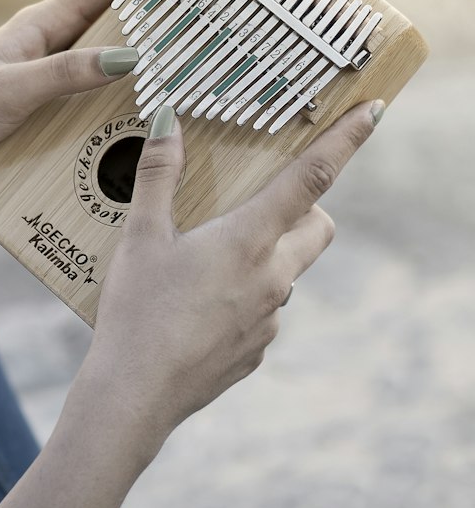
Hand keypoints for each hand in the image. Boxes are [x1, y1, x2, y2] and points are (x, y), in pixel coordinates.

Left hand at [0, 0, 192, 204]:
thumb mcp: (12, 92)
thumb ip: (67, 73)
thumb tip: (131, 56)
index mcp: (39, 26)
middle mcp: (47, 46)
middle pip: (114, 14)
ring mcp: (45, 78)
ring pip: (107, 58)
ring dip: (146, 51)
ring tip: (194, 46)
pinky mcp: (40, 111)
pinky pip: (92, 98)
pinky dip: (120, 96)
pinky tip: (145, 112)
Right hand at [84, 100, 382, 443]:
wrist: (134, 396)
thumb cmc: (136, 313)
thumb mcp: (139, 238)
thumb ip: (157, 174)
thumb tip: (167, 121)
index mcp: (249, 240)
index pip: (312, 177)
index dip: (345, 140)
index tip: (372, 112)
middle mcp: (273, 278)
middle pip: (317, 228)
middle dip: (305, 210)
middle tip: (262, 205)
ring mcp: (268, 319)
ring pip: (287, 274)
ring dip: (265, 260)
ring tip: (206, 268)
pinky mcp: (255, 352)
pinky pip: (262, 314)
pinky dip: (242, 302)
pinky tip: (195, 312)